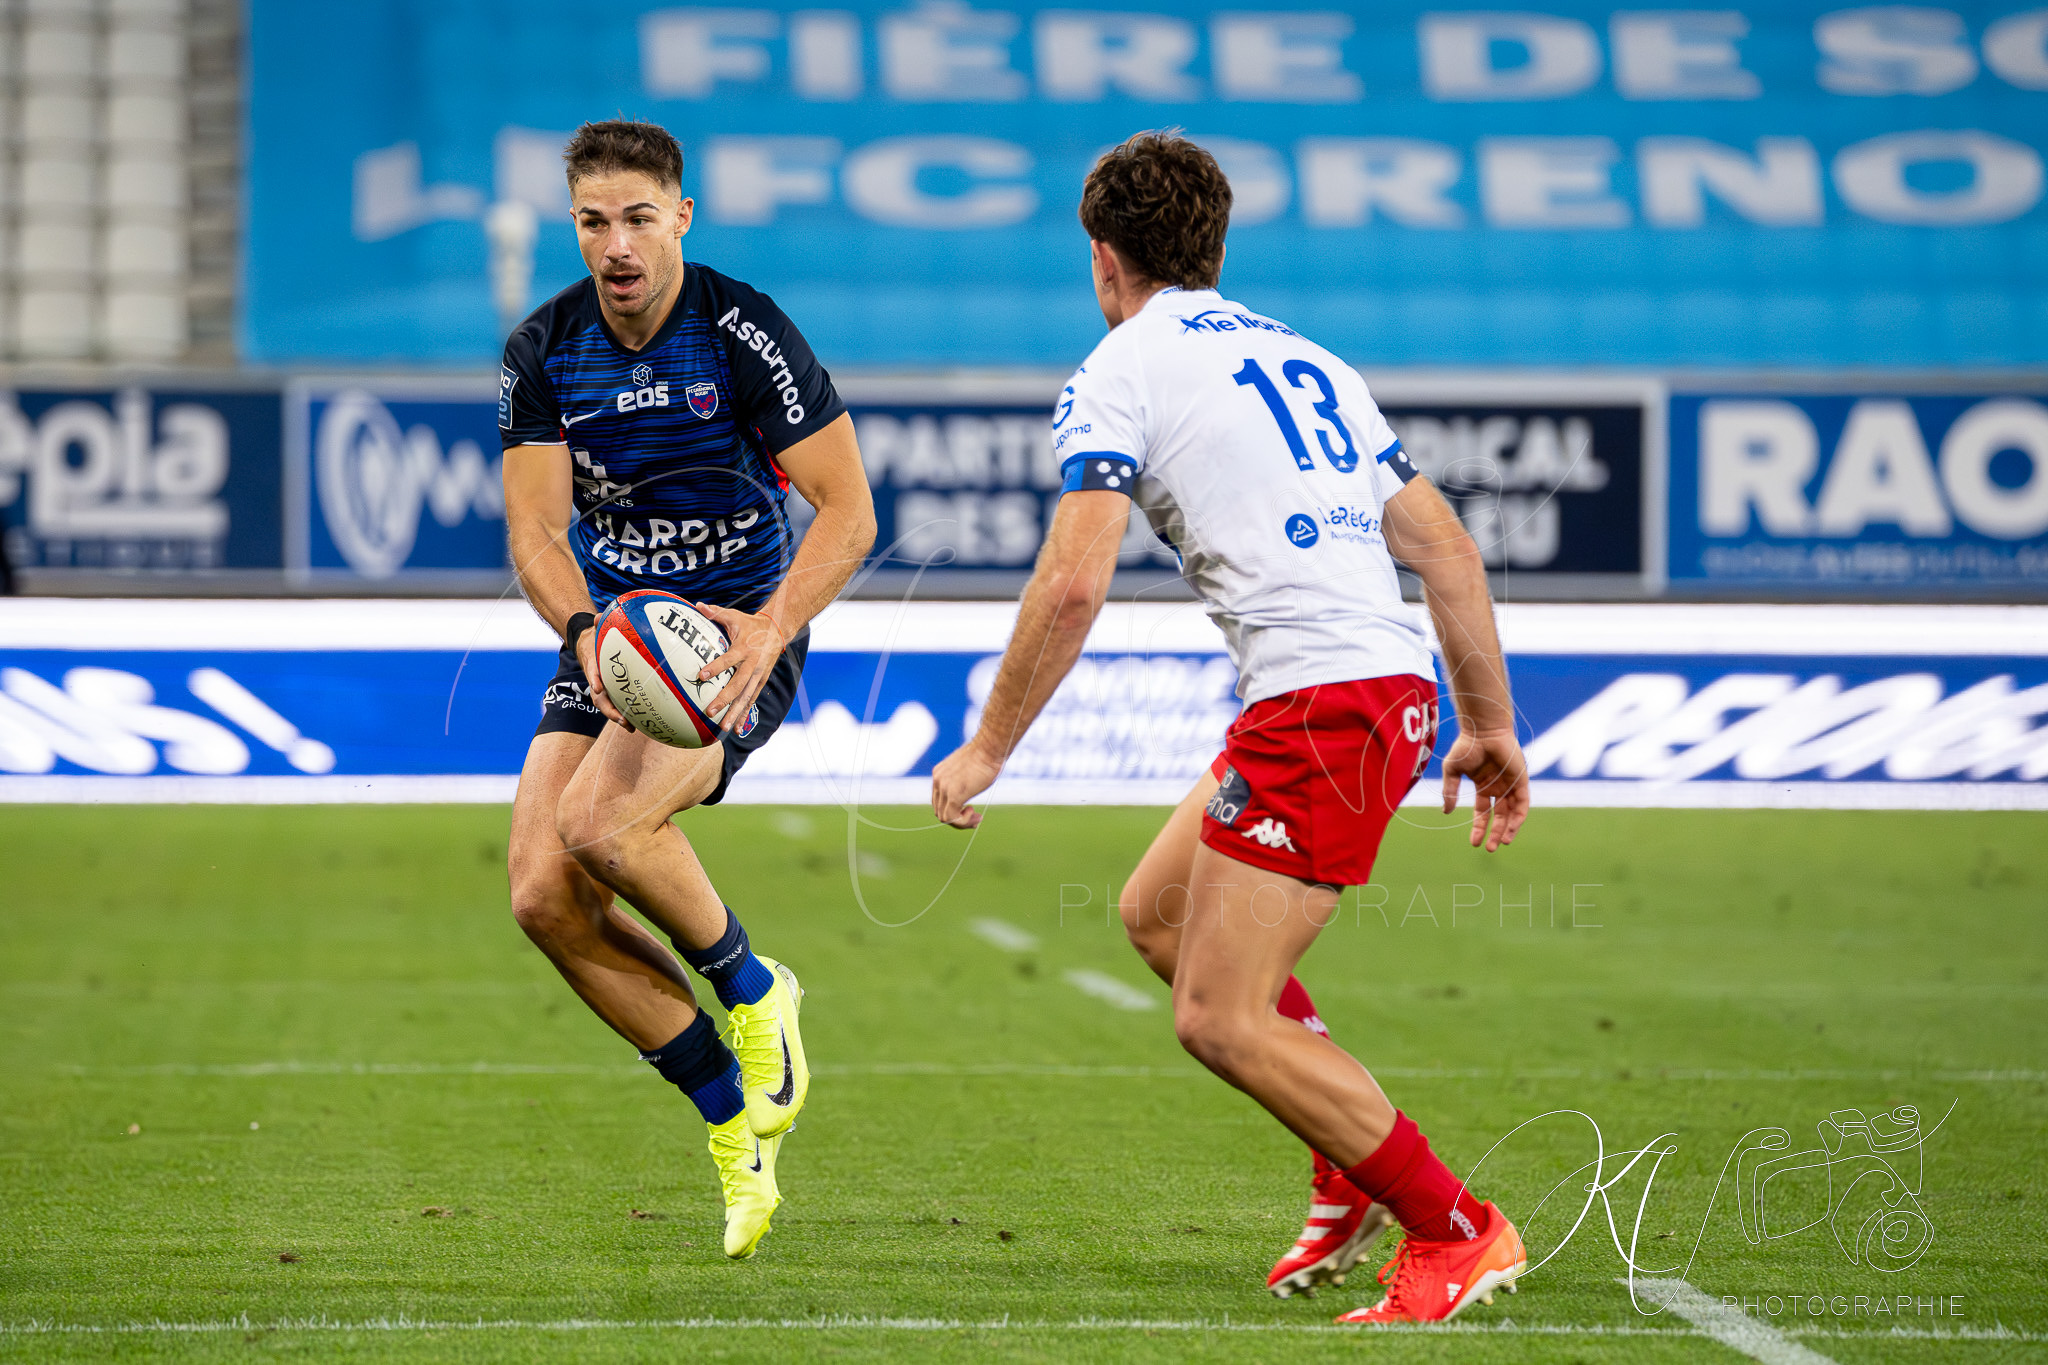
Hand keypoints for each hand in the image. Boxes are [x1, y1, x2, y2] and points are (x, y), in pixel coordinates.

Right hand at [575, 629, 633, 730]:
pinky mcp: (610, 692)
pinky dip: (625, 714)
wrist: (584, 645)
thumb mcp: (594, 628)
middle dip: (609, 710)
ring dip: (618, 717)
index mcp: (592, 664)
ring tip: (631, 727)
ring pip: (607, 705)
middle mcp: (596, 680)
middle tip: (622, 719)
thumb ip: (597, 622)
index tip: (598, 686)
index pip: (592, 672)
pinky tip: (638, 724)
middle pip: (599, 698)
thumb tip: (599, 616)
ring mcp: (602, 688)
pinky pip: (616, 704)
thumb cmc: (594, 637)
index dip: (594, 679)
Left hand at [695, 603, 785, 732]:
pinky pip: (751, 700)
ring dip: (735, 713)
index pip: (729, 659)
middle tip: (710, 711)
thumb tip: (697, 605)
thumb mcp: (734, 616)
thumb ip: (715, 613)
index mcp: (744, 648)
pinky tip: (736, 729)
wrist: (778, 631)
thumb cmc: (750, 624)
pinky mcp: (760, 682)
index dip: (716, 667)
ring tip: (724, 728)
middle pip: (738, 685)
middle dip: (725, 699)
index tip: (701, 675)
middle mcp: (752, 665)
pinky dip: (744, 715)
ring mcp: (758, 676)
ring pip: (746, 697)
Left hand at [931, 741, 1002, 829]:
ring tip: (976, 818)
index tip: (970, 809)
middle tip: (975, 817)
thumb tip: (969, 789)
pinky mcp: (953, 795)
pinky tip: (975, 815)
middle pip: (940, 809)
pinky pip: (952, 818)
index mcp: (939, 773)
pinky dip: (963, 822)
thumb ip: (963, 779)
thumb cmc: (986, 755)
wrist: (989, 748)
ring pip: (944, 817)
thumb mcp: (969, 768)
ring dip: (961, 822)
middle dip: (957, 818)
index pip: (939, 799)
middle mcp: (937, 781)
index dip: (954, 808)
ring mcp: (944, 788)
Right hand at [1440, 728, 1528, 851]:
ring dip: (1509, 829)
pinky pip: (1523, 803)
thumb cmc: (1467, 745)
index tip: (1474, 844)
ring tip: (1502, 843)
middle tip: (1489, 849)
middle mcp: (1499, 787)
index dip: (1478, 828)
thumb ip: (1450, 791)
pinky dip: (1519, 817)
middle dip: (1495, 833)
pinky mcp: (1521, 780)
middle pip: (1500, 816)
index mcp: (1483, 785)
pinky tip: (1512, 828)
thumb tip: (1446, 812)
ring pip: (1513, 813)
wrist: (1482, 729)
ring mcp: (1511, 784)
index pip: (1483, 812)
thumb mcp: (1453, 772)